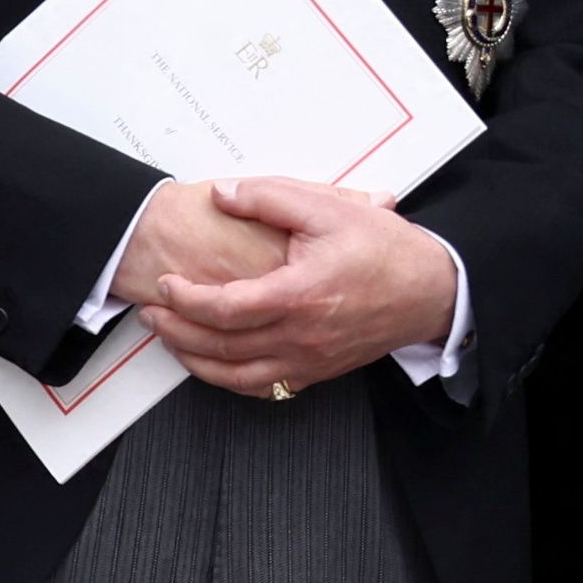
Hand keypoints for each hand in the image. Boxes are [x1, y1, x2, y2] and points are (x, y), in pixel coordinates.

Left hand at [140, 178, 458, 396]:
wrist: (431, 289)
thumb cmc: (385, 249)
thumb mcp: (329, 206)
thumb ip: (269, 196)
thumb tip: (221, 194)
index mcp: (298, 296)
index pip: (223, 308)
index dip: (185, 299)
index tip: (167, 286)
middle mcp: (300, 336)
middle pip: (220, 346)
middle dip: (176, 330)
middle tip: (152, 314)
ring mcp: (309, 360)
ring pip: (235, 376)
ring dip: (195, 361)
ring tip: (170, 340)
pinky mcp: (317, 371)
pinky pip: (262, 387)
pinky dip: (229, 380)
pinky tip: (215, 364)